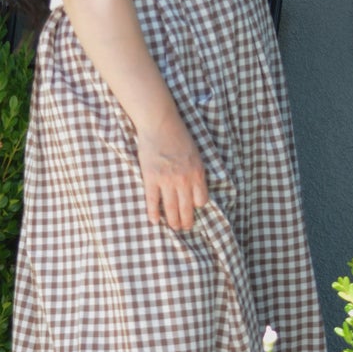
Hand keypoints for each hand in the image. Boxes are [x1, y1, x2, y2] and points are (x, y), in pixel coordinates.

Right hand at [135, 110, 208, 231]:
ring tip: (173, 228)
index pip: (201, 200)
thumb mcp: (195, 154)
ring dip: (172, 222)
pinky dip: (153, 213)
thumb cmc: (178, 135)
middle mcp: (184, 180)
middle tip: (184, 228)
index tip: (193, 209)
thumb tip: (194, 187)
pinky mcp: (151, 178)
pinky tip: (154, 221)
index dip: (197, 207)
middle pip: (187, 208)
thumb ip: (196, 171)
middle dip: (186, 221)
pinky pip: (153, 201)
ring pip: (171, 208)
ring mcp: (167, 180)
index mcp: (197, 173)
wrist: (160, 123)